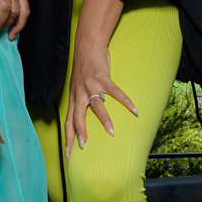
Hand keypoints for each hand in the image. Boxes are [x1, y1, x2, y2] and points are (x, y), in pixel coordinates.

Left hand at [64, 40, 136, 154]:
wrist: (87, 46)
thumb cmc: (84, 69)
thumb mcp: (77, 87)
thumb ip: (80, 101)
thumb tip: (84, 119)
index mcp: (74, 98)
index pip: (68, 122)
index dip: (68, 138)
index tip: (68, 155)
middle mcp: (79, 93)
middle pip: (77, 116)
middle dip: (80, 132)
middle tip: (83, 146)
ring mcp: (91, 85)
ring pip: (96, 105)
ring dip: (104, 119)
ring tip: (112, 132)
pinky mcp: (102, 77)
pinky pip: (115, 91)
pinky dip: (125, 101)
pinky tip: (134, 109)